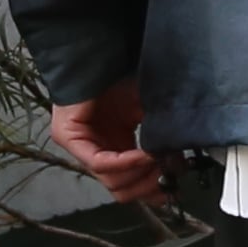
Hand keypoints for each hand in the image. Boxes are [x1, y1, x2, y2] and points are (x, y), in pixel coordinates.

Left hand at [49, 80, 173, 207]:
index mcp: (114, 148)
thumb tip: (179, 169)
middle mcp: (96, 152)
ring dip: (141, 175)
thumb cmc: (124, 78)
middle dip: (149, 186)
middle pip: (122, 190)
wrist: (103, 55)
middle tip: (169, 174)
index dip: (152, 191)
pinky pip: (100, 162)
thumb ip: (161, 142)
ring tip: (160, 160)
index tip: (175, 189)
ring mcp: (80, 147)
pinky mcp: (68, 137)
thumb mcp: (149, 114)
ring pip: (112, 182)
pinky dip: (126, 162)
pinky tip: (145, 155)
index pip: (129, 186)